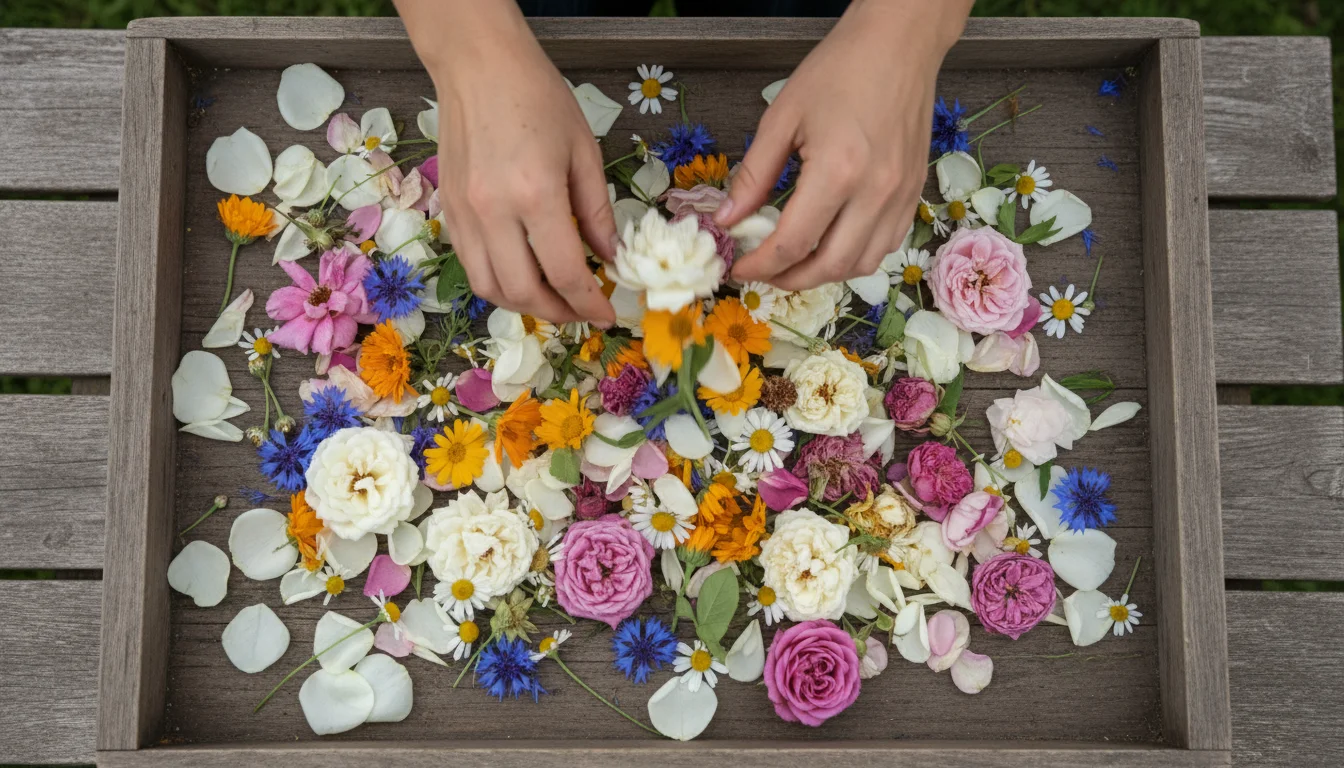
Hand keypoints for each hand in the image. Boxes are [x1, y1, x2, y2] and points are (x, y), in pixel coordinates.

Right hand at [397, 0, 616, 325]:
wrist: (477, 65)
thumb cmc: (538, 98)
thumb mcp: (584, 151)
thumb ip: (596, 212)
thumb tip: (609, 257)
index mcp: (535, 195)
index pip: (566, 273)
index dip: (590, 304)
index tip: (606, 315)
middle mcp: (493, 213)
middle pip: (523, 292)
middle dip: (557, 313)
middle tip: (580, 311)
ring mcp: (464, 215)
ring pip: (489, 287)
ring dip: (523, 305)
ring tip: (551, 300)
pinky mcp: (447, 211)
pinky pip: (470, 265)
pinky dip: (497, 282)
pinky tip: (521, 274)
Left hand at [717, 0, 970, 290]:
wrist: (900, 45)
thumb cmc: (839, 70)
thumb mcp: (782, 117)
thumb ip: (753, 175)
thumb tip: (728, 219)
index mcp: (838, 172)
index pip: (793, 243)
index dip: (760, 265)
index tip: (739, 266)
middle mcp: (876, 193)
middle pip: (830, 266)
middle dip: (789, 279)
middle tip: (763, 272)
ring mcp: (901, 197)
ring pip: (862, 264)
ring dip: (824, 274)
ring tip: (795, 263)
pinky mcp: (914, 194)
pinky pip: (886, 245)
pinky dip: (855, 257)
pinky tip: (832, 244)